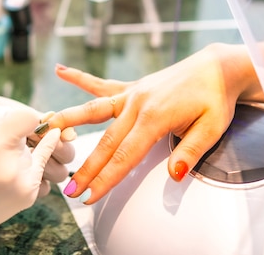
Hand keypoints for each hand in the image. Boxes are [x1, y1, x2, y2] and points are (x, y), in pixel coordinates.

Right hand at [0, 108, 60, 254]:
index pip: (27, 118)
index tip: (16, 121)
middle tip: (1, 142)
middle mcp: (11, 166)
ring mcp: (23, 183)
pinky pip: (41, 169)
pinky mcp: (29, 195)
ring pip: (36, 152)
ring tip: (4, 157)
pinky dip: (37, 160)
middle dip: (19, 135)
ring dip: (25, 151)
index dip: (22, 117)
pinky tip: (46, 145)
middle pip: (31, 136)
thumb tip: (12, 110)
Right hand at [45, 43, 255, 203]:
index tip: (89, 195)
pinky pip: (102, 84)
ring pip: (94, 110)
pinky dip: (80, 78)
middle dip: (86, 168)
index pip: (124, 156)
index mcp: (155, 117)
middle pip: (105, 141)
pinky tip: (61, 70)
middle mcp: (137, 104)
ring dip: (69, 121)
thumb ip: (189, 151)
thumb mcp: (212, 128)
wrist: (217, 68)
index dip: (106, 178)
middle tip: (69, 188)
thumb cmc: (216, 98)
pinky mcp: (132, 87)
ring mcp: (131, 94)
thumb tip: (174, 174)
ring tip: (47, 129)